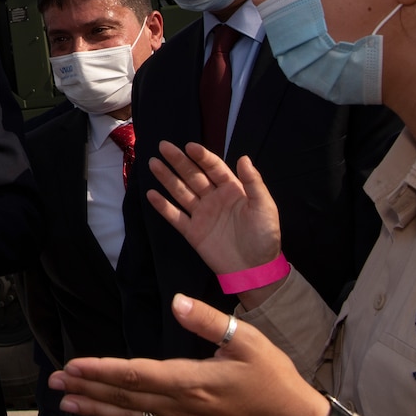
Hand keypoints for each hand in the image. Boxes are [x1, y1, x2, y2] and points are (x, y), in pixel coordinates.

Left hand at [48, 294, 328, 415]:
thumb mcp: (248, 341)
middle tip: (53, 383)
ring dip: (95, 409)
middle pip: (124, 398)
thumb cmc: (273, 378)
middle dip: (86, 389)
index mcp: (193, 382)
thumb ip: (209, 321)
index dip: (102, 370)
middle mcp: (182, 407)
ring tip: (66, 403)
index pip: (137, 374)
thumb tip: (177, 301)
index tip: (74, 365)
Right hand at [147, 141, 281, 274]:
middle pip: (193, 175)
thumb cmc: (264, 236)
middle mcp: (214, 198)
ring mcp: (202, 214)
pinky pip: (175, 216)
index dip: (201, 156)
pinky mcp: (193, 231)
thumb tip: (243, 157)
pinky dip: (163, 206)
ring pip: (181, 192)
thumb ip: (253, 182)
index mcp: (232, 189)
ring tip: (153, 163)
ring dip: (167, 178)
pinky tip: (151, 194)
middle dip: (178, 161)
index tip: (189, 146)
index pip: (213, 168)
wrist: (255, 270)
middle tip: (164, 146)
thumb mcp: (265, 206)